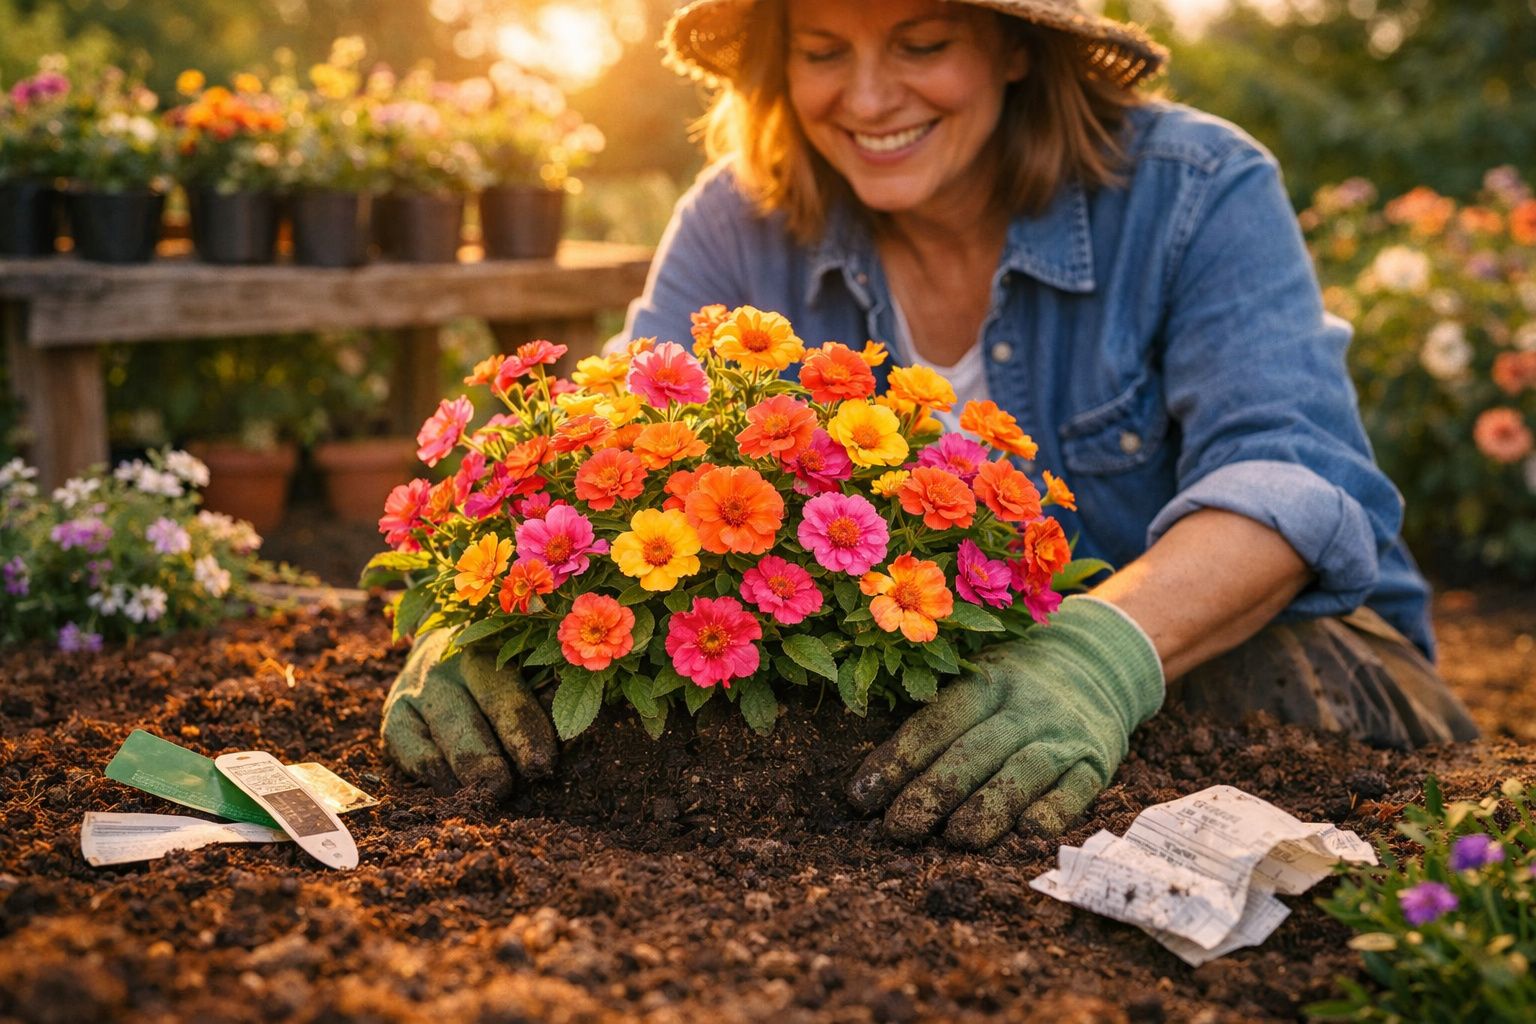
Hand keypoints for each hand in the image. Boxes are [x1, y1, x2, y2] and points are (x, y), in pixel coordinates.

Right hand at [381, 628, 557, 797]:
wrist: (447, 640)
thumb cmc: (505, 661)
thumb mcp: (526, 663)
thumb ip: (548, 691)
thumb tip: (574, 735)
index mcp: (488, 649)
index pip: (504, 694)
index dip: (523, 731)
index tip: (541, 764)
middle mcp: (447, 666)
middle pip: (465, 717)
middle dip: (484, 757)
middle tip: (501, 787)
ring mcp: (416, 689)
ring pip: (437, 734)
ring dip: (460, 768)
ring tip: (481, 795)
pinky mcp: (394, 713)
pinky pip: (405, 744)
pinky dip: (427, 768)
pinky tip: (449, 788)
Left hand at [846, 596, 1164, 847]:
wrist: (1104, 660)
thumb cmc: (1018, 683)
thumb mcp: (981, 677)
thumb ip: (942, 717)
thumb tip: (878, 777)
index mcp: (988, 681)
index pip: (936, 722)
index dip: (897, 760)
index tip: (862, 796)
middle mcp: (1026, 706)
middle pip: (973, 751)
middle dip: (932, 793)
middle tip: (898, 828)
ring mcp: (1063, 735)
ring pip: (1021, 773)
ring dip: (987, 808)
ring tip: (956, 839)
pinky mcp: (1096, 763)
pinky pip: (1074, 792)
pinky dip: (1051, 813)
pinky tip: (1024, 834)